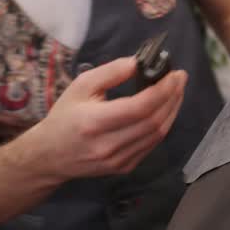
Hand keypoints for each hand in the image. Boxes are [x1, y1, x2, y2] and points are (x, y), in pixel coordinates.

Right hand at [25, 57, 187, 179]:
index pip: (140, 107)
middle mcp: (108, 145)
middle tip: (180, 79)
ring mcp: (118, 160)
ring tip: (177, 91)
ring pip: (157, 135)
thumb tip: (140, 62)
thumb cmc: (64, 116)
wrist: (49, 156)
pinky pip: (151, 145)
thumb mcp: (81, 86)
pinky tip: (166, 109)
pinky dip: (163, 125)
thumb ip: (111, 72)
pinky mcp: (124, 167)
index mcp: (94, 122)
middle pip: (153, 121)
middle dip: (173, 97)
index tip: (175, 74)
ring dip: (172, 111)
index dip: (163, 90)